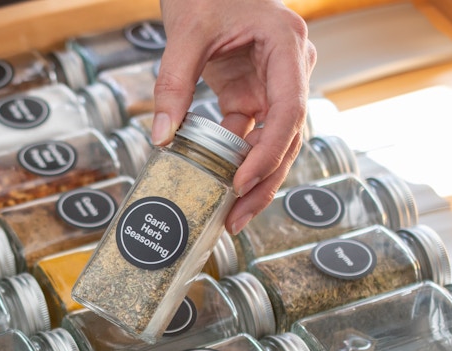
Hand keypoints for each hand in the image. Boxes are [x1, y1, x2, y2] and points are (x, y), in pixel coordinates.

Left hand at [152, 0, 316, 233]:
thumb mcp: (185, 33)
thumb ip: (173, 84)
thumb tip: (161, 136)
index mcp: (287, 47)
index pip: (289, 111)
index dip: (268, 152)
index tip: (241, 182)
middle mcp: (291, 69)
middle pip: (288, 136)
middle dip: (265, 181)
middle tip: (238, 217)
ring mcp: (275, 84)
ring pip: (274, 141)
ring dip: (254, 179)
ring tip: (232, 215)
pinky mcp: (253, 94)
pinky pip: (251, 134)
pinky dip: (235, 161)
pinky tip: (219, 188)